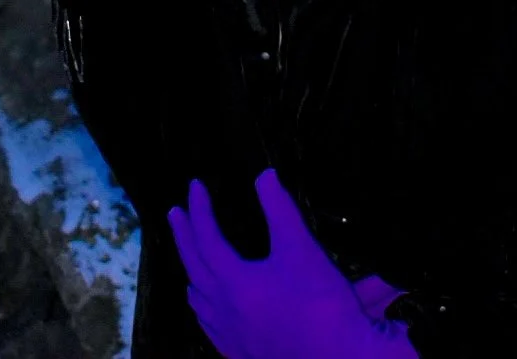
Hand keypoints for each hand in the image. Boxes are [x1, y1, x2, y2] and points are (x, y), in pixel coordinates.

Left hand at [167, 168, 417, 358]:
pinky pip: (212, 331)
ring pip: (200, 305)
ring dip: (193, 277)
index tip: (195, 185)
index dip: (199, 208)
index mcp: (234, 282)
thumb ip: (279, 208)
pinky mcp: (244, 355)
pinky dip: (206, 313)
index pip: (206, 237)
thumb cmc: (321, 303)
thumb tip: (265, 175)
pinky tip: (211, 314)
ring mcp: (231, 337)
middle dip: (183, 236)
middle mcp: (225, 310)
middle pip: (193, 267)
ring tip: (190, 266)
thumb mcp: (300, 247)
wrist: (341, 358)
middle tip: (175, 213)